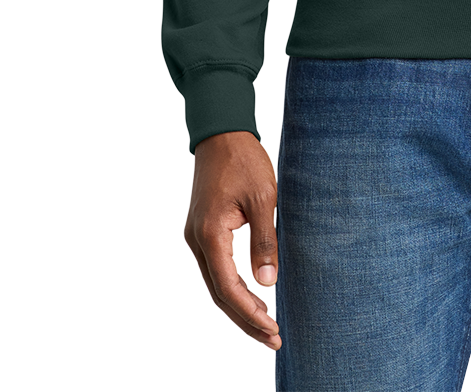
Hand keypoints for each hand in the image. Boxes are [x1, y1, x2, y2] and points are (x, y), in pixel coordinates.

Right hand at [184, 131, 281, 349]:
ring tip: (266, 326)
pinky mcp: (203, 231)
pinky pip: (216, 269)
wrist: (222, 132)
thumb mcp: (264, 197)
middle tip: (273, 338)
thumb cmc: (244, 160)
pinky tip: (252, 298)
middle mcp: (197, 240)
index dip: (250, 311)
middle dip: (245, 319)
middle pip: (219, 293)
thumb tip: (268, 282)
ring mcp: (197, 236)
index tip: (273, 327)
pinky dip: (233, 288)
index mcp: (209, 233)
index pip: (228, 286)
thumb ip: (264, 240)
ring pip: (216, 284)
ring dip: (239, 307)